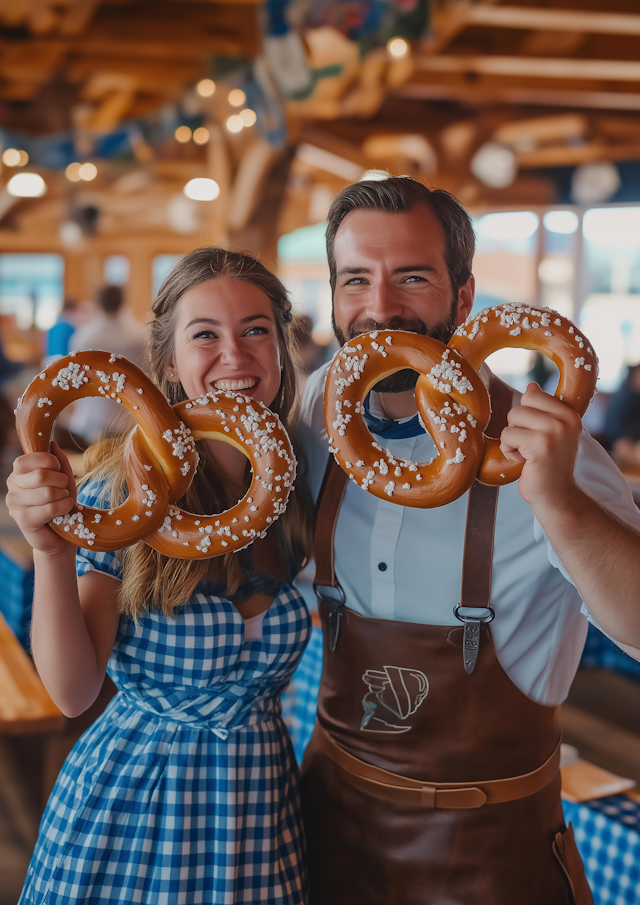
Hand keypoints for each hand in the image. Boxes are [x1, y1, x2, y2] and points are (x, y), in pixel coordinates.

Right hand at [6, 443, 76, 554]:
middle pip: (41, 475)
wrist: (61, 534)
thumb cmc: (60, 503)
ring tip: (62, 502)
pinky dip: (63, 508)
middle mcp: (12, 486)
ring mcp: (14, 503)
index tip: (58, 470)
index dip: (49, 461)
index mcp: (19, 472)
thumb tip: (51, 443)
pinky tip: (63, 512)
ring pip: (47, 492)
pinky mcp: (22, 519)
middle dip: (61, 482)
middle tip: (62, 490)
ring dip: (63, 497)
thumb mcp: (64, 479)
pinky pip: (50, 508)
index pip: (28, 458)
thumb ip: (59, 461)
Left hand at [500, 383, 581, 509]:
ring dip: (512, 439)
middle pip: (520, 405)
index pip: (532, 395)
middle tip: (530, 447)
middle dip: (517, 427)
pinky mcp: (540, 444)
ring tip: (527, 454)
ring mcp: (554, 431)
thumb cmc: (549, 466)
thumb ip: (543, 410)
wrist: (556, 496)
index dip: (526, 416)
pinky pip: (507, 435)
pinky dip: (508, 450)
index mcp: (570, 413)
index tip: (536, 435)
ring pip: (512, 419)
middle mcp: (566, 419)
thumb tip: (531, 386)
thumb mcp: (551, 433)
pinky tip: (523, 461)